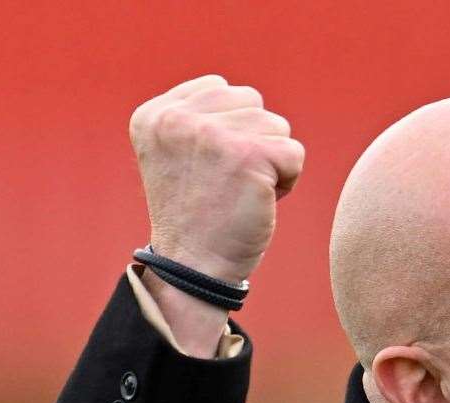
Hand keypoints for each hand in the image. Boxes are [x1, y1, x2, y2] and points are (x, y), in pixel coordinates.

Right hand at [129, 74, 305, 284]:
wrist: (194, 267)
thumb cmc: (196, 216)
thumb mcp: (179, 155)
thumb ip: (199, 118)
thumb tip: (247, 99)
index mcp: (154, 114)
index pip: (219, 88)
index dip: (231, 128)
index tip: (210, 168)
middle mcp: (177, 118)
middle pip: (252, 102)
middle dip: (253, 141)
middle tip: (229, 183)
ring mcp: (212, 135)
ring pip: (276, 125)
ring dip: (272, 161)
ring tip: (242, 192)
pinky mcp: (249, 155)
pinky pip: (294, 153)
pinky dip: (288, 180)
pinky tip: (259, 201)